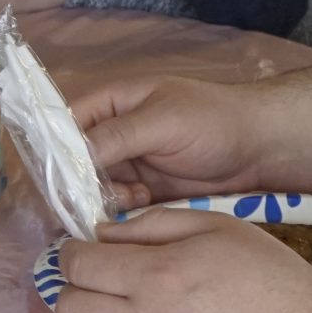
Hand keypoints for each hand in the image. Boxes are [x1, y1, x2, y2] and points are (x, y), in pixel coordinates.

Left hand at [53, 208, 311, 312]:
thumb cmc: (276, 281)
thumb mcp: (221, 228)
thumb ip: (156, 225)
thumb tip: (104, 234)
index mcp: (155, 276)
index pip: (77, 265)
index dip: (73, 255)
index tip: (85, 255)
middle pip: (68, 311)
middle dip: (76, 293)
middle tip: (101, 289)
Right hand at [69, 74, 269, 208]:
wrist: (257, 149)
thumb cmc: (211, 121)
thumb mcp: (163, 121)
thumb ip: (118, 135)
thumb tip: (71, 154)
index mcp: (111, 103)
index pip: (65, 123)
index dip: (54, 148)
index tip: (54, 176)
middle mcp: (112, 133)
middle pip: (73, 160)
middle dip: (76, 181)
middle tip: (86, 199)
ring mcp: (127, 163)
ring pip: (92, 186)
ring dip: (101, 197)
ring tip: (129, 198)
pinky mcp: (142, 190)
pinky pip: (116, 204)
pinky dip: (120, 210)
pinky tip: (140, 205)